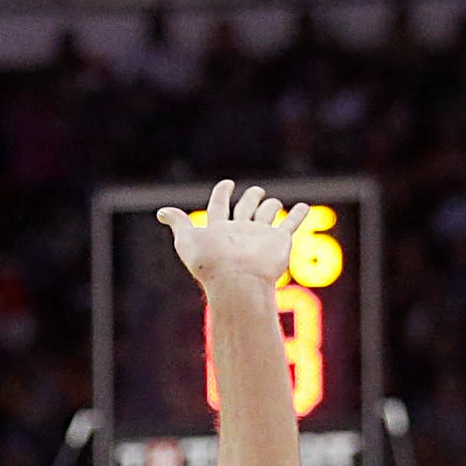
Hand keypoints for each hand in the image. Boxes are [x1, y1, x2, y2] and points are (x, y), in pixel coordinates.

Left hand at [156, 180, 311, 291]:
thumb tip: (162, 212)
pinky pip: (290, 224)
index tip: (226, 184)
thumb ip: (178, 222)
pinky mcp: (278, 241)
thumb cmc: (209, 262)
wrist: (236, 281)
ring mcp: (260, 236)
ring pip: (267, 215)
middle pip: (246, 209)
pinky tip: (303, 206)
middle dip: (250, 198)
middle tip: (255, 191)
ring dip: (270, 206)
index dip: (222, 193)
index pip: (219, 207)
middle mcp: (239, 232)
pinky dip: (297, 215)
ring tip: (272, 202)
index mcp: (218, 230)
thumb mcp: (187, 239)